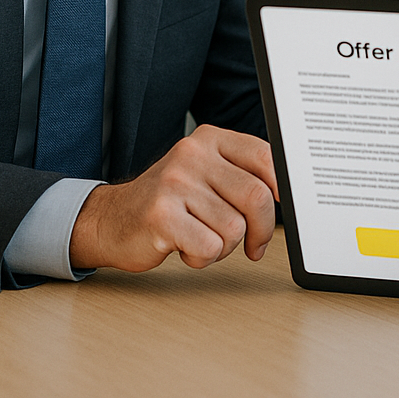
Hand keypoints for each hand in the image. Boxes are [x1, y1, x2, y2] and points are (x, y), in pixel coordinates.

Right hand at [69, 124, 277, 272]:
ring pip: (234, 228)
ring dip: (225, 246)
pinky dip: (204, 258)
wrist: (111, 219)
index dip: (281, 185)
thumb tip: (287, 192)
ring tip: (202, 238)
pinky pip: (209, 247)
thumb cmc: (170, 201)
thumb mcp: (205, 173)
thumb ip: (241, 174)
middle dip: (261, 229)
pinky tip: (186, 248)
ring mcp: (175, 183)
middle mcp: (192, 154)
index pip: (264, 155)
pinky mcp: (161, 215)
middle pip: (256, 196)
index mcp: (209, 139)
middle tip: (253, 245)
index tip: (281, 205)